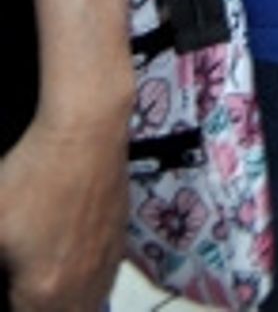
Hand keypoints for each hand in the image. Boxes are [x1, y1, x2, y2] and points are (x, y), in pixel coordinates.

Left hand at [0, 105, 129, 311]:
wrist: (86, 130)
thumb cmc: (34, 173)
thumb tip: (3, 264)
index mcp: (44, 291)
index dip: (15, 307)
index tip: (11, 291)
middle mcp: (82, 286)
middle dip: (40, 310)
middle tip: (24, 292)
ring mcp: (106, 263)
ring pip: (89, 307)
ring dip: (68, 306)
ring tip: (47, 292)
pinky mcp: (121, 239)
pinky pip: (105, 282)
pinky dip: (88, 287)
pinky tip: (74, 272)